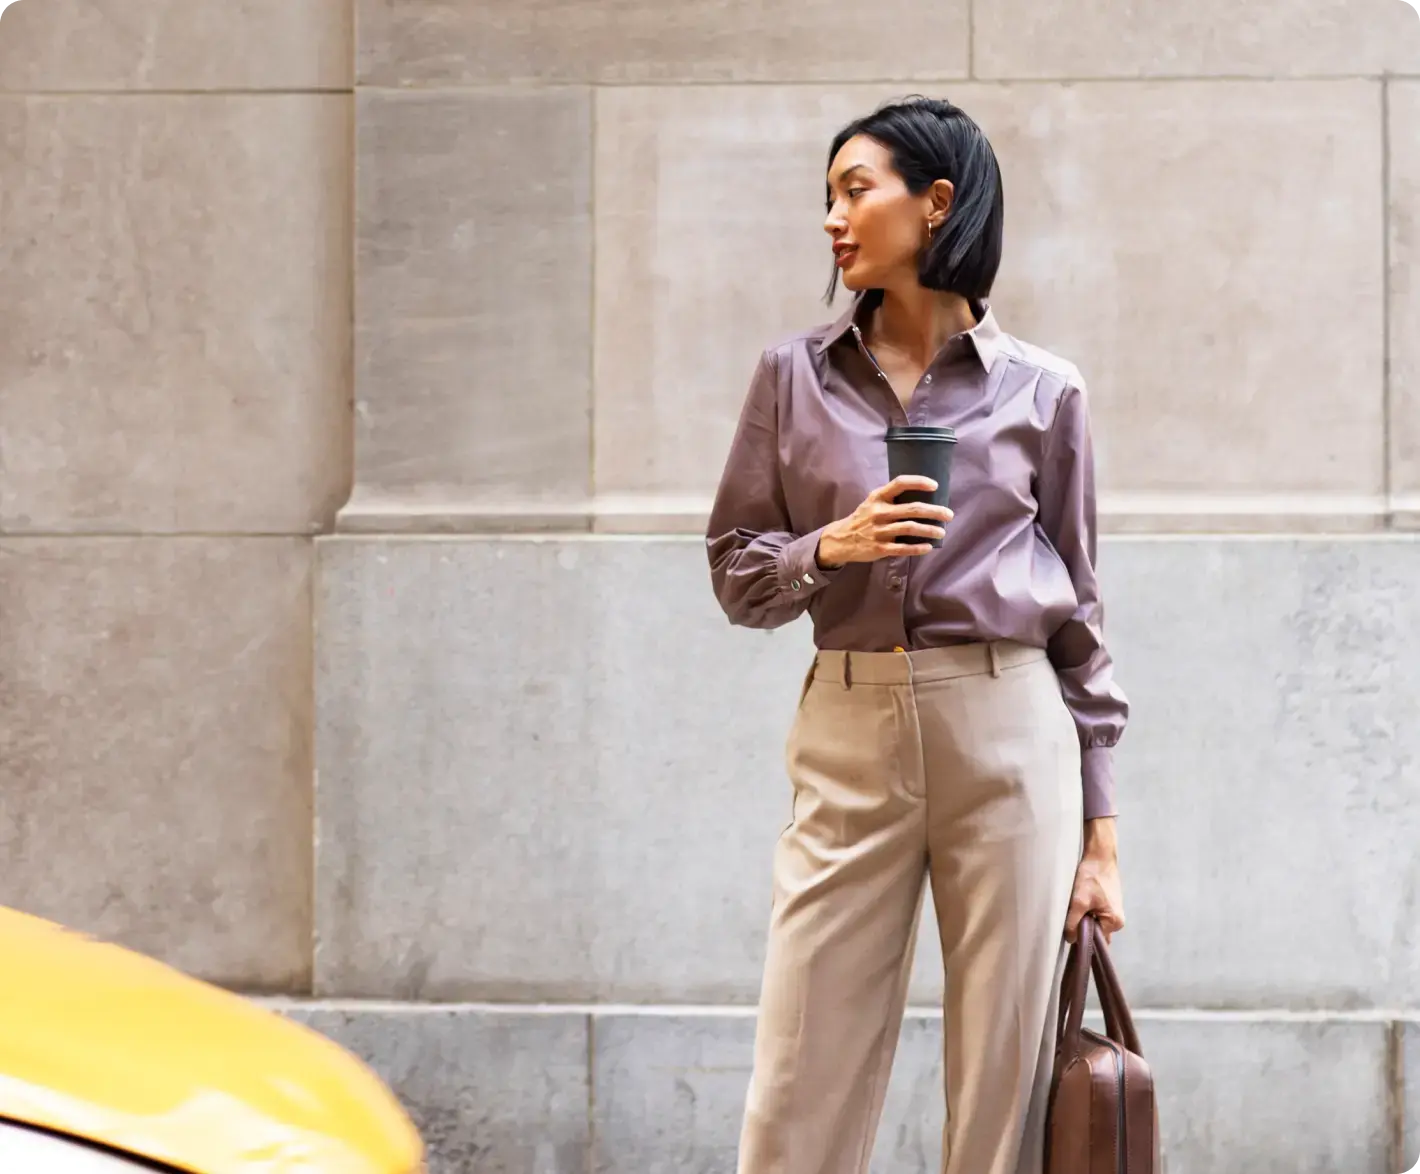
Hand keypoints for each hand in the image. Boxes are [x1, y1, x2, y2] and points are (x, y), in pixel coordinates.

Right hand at [816, 477, 953, 566]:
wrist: (841, 539)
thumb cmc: (863, 519)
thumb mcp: (872, 502)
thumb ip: (892, 499)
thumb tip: (923, 498)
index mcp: (878, 497)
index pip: (900, 483)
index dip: (918, 482)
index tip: (935, 486)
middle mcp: (878, 512)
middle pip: (911, 509)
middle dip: (934, 512)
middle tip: (948, 515)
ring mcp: (878, 531)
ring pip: (910, 528)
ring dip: (929, 530)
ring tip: (941, 532)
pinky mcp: (879, 548)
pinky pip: (902, 548)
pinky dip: (917, 548)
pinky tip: (928, 547)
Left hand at [1064, 817, 1124, 944]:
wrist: (1099, 855)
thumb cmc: (1091, 877)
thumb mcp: (1079, 901)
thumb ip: (1074, 922)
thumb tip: (1071, 940)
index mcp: (1115, 922)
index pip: (1097, 941)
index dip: (1083, 939)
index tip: (1071, 934)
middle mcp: (1118, 920)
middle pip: (1096, 933)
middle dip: (1084, 928)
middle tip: (1070, 919)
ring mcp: (1114, 911)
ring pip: (1094, 923)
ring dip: (1084, 918)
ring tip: (1074, 908)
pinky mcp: (1108, 903)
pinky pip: (1096, 914)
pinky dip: (1087, 911)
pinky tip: (1079, 903)